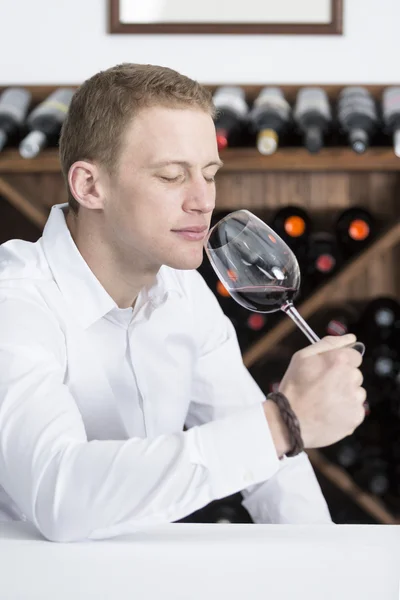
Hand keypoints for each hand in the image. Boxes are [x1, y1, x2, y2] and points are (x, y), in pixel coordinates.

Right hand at [277, 334, 365, 448]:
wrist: (290, 422)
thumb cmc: (294, 388)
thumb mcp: (302, 357)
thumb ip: (328, 343)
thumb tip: (351, 338)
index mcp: (339, 360)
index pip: (354, 355)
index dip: (340, 363)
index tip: (329, 371)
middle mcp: (351, 377)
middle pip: (355, 374)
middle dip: (342, 379)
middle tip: (322, 388)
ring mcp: (355, 398)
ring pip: (356, 392)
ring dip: (345, 395)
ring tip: (324, 402)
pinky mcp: (356, 416)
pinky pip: (356, 409)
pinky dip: (345, 411)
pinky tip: (329, 412)